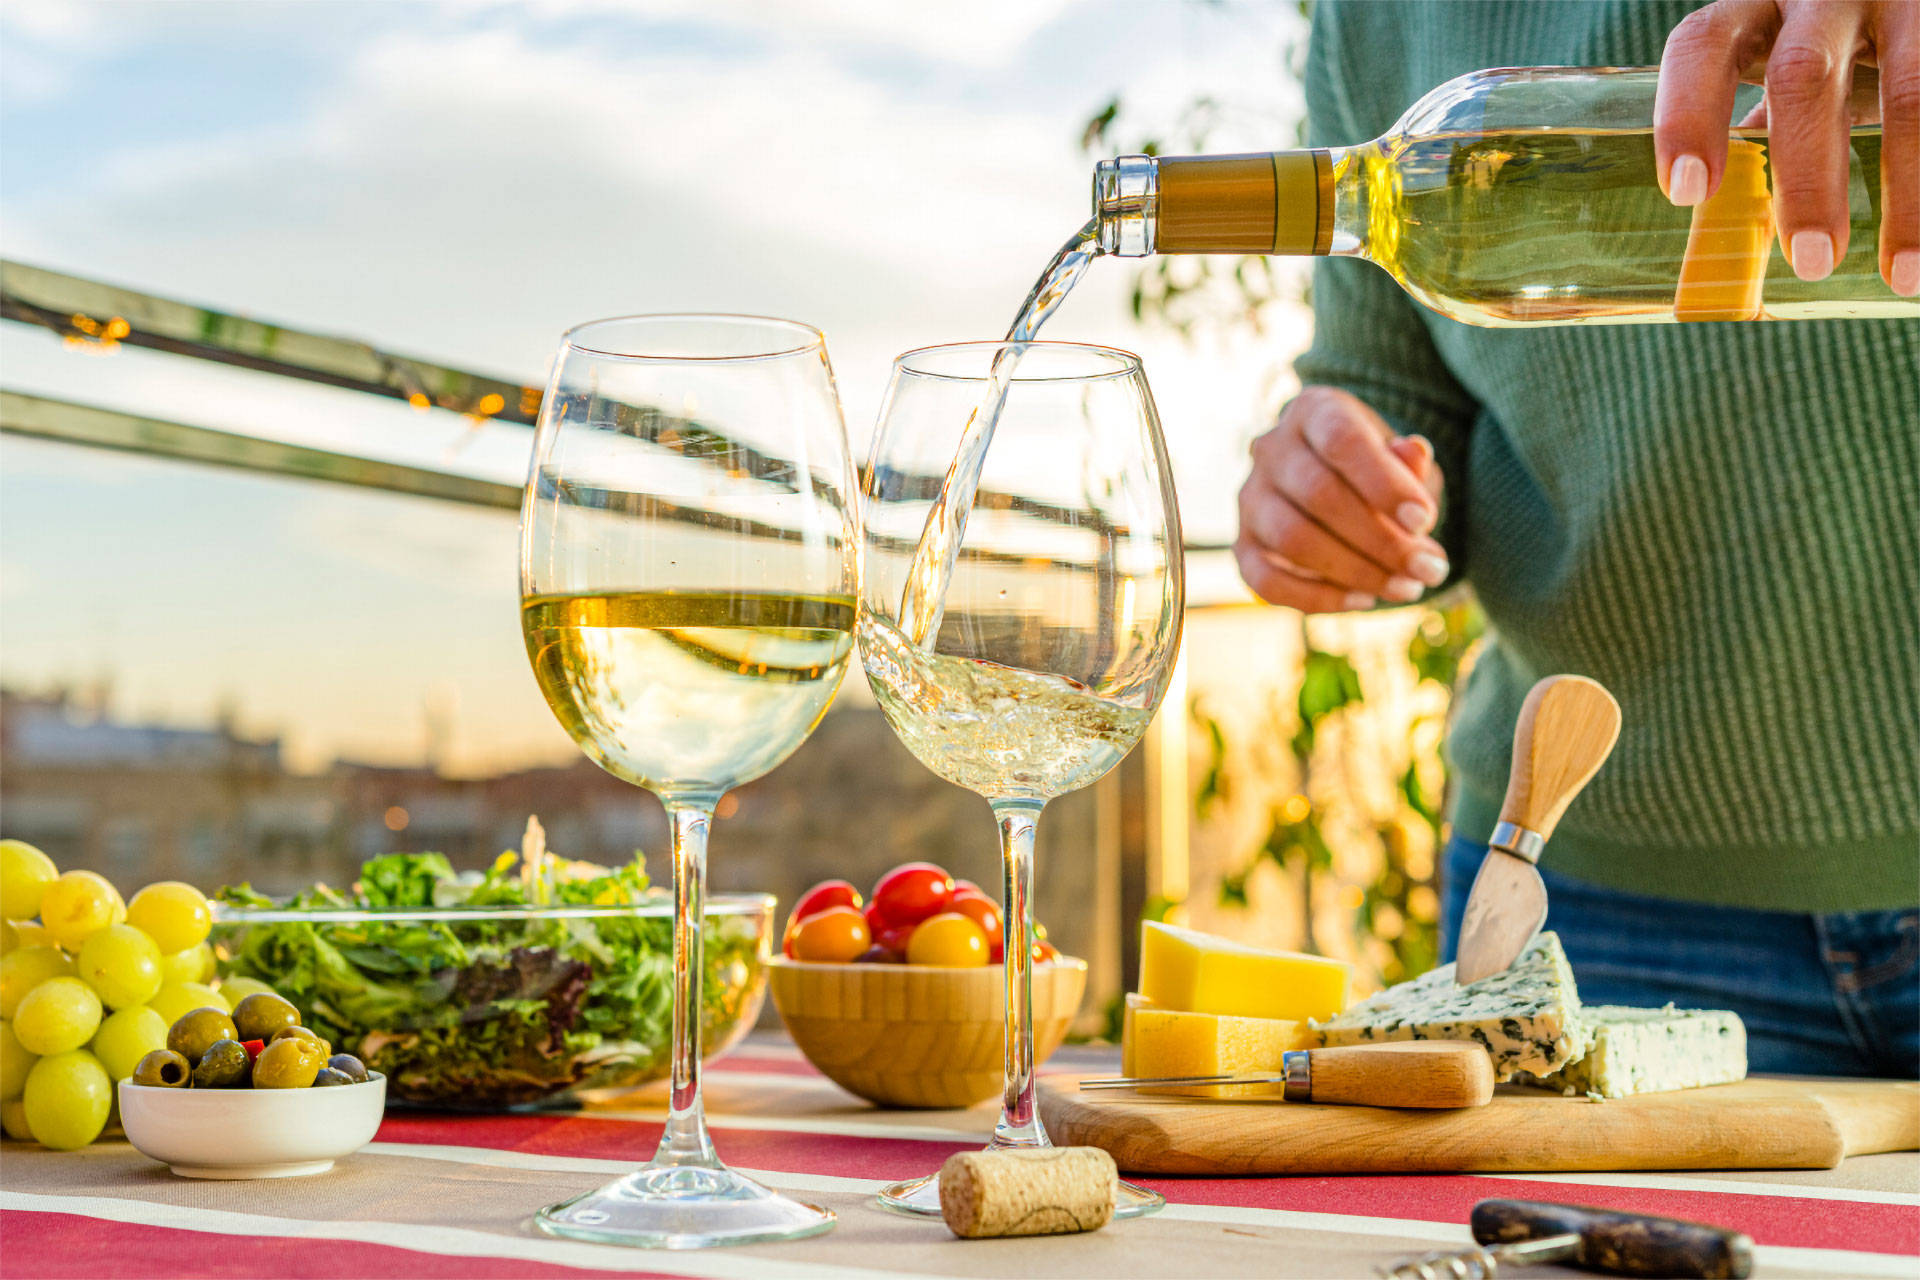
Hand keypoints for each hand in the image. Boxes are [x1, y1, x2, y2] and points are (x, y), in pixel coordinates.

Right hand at [1234, 386, 1450, 613]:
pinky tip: (1362, 599)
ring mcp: (1250, 499)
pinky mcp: (1243, 546)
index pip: (1340, 440)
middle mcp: (1271, 450)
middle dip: (1381, 540)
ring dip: (1356, 571)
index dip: (1383, 483)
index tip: (1424, 521)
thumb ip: (1410, 463)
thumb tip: (1415, 455)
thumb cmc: (1375, 472)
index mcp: (1313, 411)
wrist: (1335, 488)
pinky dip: (1317, 598)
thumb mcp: (1401, 459)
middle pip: (1318, 494)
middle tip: (1429, 569)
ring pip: (1292, 539)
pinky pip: (1266, 580)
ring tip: (1406, 588)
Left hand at [1655, 0, 1917, 295]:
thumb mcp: (1789, 54)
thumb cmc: (1832, 30)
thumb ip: (1768, 118)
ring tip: (1903, 273)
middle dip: (1807, 177)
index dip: (1688, 115)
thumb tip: (1721, 225)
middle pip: (1804, 79)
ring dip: (1908, 191)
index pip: (1702, 47)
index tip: (1687, 193)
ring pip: (1909, 90)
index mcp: (1753, 5)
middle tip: (1811, 262)